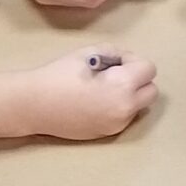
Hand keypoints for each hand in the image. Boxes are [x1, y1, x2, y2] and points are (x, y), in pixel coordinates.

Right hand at [26, 48, 157, 141]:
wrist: (34, 105)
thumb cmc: (59, 75)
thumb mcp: (88, 53)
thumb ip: (114, 52)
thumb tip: (126, 61)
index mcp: (122, 85)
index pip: (149, 69)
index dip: (133, 61)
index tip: (114, 62)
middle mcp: (125, 108)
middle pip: (151, 91)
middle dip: (138, 80)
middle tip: (115, 74)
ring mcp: (117, 124)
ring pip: (139, 106)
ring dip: (130, 95)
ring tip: (104, 88)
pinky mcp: (108, 134)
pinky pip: (124, 117)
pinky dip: (118, 108)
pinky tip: (96, 102)